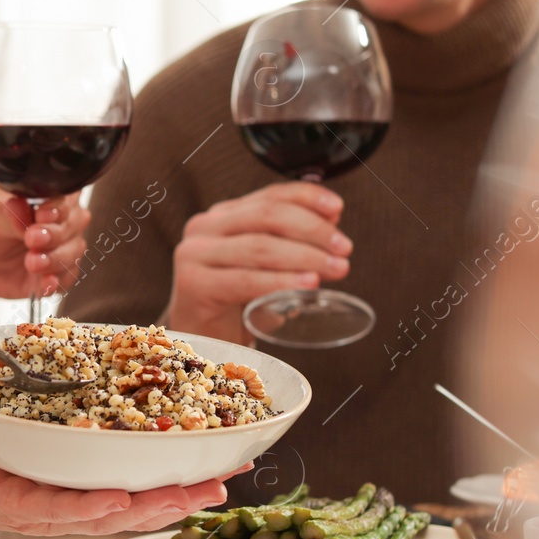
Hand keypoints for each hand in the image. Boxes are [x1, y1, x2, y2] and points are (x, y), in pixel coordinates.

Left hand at [0, 189, 90, 297]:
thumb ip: (11, 214)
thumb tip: (24, 210)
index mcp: (46, 198)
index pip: (67, 199)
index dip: (60, 208)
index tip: (41, 215)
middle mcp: (56, 223)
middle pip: (74, 227)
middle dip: (56, 235)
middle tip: (31, 239)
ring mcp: (54, 250)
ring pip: (73, 254)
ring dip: (56, 259)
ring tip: (32, 262)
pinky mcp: (47, 276)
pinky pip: (64, 280)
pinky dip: (57, 282)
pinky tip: (44, 282)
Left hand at [0, 443, 242, 534]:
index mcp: (69, 450)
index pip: (130, 449)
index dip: (173, 446)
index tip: (220, 442)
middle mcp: (63, 478)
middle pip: (134, 485)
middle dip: (183, 484)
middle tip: (227, 477)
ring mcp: (42, 495)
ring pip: (107, 506)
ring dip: (153, 501)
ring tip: (191, 493)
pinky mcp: (15, 506)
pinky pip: (58, 510)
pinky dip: (91, 506)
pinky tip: (121, 499)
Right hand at [164, 182, 352, 343]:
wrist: (204, 342)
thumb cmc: (238, 303)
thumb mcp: (269, 266)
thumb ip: (294, 239)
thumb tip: (332, 214)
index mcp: (222, 217)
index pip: (269, 196)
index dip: (306, 197)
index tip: (337, 207)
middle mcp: (204, 228)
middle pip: (266, 216)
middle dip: (312, 229)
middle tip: (343, 248)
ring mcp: (194, 254)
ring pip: (260, 246)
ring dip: (305, 256)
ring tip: (335, 268)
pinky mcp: (194, 284)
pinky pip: (247, 280)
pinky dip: (281, 281)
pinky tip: (308, 285)